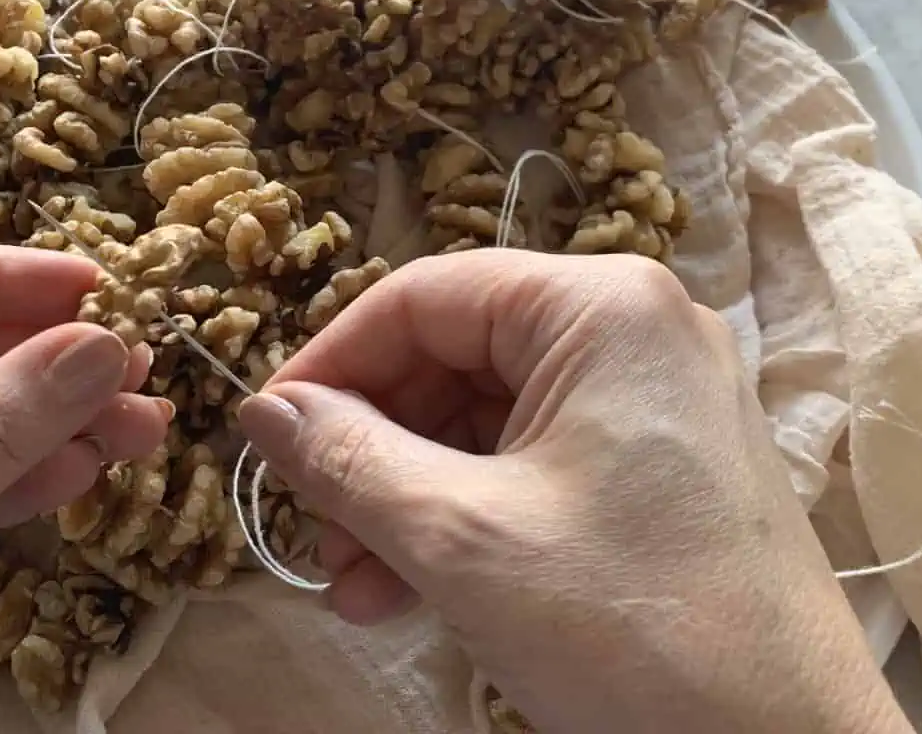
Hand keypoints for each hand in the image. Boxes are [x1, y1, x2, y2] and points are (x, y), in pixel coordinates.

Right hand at [240, 251, 910, 733]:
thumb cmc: (627, 623)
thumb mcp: (461, 537)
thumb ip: (347, 460)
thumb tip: (262, 413)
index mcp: (599, 304)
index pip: (426, 297)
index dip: (332, 361)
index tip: (265, 432)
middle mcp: (633, 328)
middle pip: (456, 359)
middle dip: (372, 450)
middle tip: (311, 528)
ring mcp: (653, 397)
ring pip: (487, 420)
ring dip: (407, 497)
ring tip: (352, 582)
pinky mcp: (660, 464)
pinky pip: (533, 462)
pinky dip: (466, 516)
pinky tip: (408, 587)